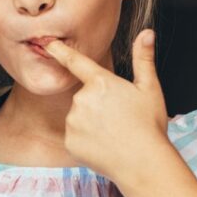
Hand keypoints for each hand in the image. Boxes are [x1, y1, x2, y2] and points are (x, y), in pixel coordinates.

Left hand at [43, 29, 171, 189]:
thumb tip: (147, 33)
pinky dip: (86, 140)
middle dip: (98, 105)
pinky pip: (75, 136)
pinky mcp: (69, 142)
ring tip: (113, 134)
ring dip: (91, 123)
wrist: (143, 164)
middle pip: (85, 97)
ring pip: (78, 117)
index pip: (75, 62)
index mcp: (101, 83)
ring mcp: (73, 121)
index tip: (47, 43)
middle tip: (119, 119)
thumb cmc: (149, 126)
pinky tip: (103, 146)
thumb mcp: (150, 88)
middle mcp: (82, 99)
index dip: (59, 51)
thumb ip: (143, 59)